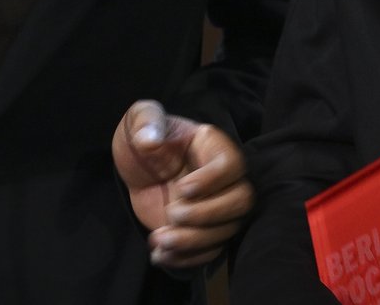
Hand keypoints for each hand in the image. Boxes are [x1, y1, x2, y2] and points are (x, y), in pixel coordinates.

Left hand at [111, 99, 254, 270]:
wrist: (138, 173)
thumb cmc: (142, 140)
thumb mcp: (137, 121)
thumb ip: (145, 123)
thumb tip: (150, 140)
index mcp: (212, 146)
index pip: (231, 164)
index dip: (212, 180)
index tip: (182, 188)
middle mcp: (225, 179)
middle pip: (241, 201)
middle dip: (207, 214)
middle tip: (171, 214)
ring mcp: (218, 207)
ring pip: (227, 230)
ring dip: (193, 241)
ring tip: (159, 239)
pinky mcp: (206, 231)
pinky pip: (211, 251)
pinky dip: (187, 258)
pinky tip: (160, 255)